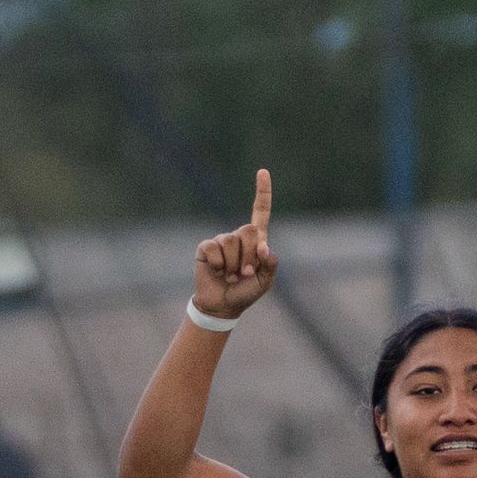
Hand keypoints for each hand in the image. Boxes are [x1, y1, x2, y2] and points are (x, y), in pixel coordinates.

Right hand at [191, 169, 278, 320]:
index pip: (260, 212)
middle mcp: (238, 236)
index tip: (262, 172)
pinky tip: (217, 272)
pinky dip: (219, 265)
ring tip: (231, 275)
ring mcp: (221, 240)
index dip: (262, 192)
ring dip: (235, 264)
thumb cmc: (245, 292)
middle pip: (249, 230)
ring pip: (232, 241)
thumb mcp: (265, 281)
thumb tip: (264, 248)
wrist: (222, 305)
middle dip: (250, 255)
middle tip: (244, 273)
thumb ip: (270, 265)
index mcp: (256, 241)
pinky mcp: (206, 247)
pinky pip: (215, 249)